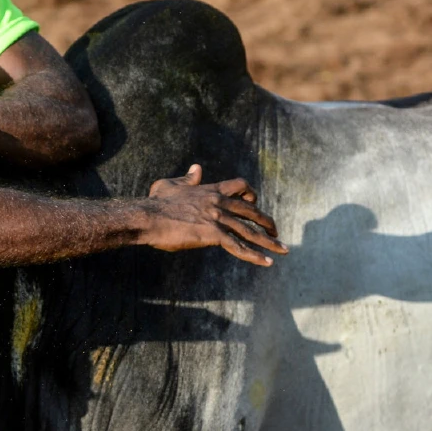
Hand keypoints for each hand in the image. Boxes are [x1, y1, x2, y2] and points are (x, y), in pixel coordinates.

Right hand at [142, 164, 287, 265]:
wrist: (147, 217)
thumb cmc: (156, 204)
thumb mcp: (171, 185)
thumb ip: (187, 178)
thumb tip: (197, 168)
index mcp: (210, 190)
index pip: (239, 186)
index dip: (250, 193)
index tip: (255, 202)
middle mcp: (218, 203)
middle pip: (251, 211)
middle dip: (267, 222)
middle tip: (276, 232)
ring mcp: (217, 218)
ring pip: (250, 231)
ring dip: (269, 242)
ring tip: (283, 250)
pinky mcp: (213, 234)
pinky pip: (239, 246)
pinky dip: (255, 255)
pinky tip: (267, 262)